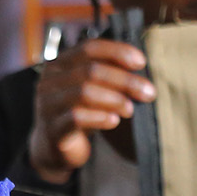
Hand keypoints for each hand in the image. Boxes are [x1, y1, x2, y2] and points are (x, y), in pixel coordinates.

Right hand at [26, 39, 154, 185]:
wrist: (54, 147)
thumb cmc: (78, 112)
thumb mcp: (91, 88)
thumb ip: (107, 73)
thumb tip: (138, 64)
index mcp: (59, 64)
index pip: (89, 48)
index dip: (117, 52)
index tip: (141, 63)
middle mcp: (49, 82)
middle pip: (90, 71)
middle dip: (125, 80)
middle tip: (148, 92)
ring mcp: (47, 105)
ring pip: (84, 92)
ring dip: (115, 100)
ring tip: (130, 109)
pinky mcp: (52, 128)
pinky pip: (77, 118)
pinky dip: (100, 118)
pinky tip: (114, 121)